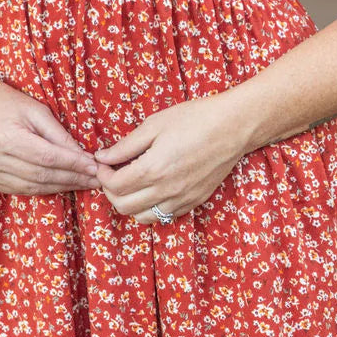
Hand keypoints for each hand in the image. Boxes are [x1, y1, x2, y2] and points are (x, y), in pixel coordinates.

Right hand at [0, 80, 100, 195]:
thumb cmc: (7, 102)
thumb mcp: (36, 110)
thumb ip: (59, 135)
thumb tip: (84, 157)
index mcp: (5, 137)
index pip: (47, 158)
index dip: (73, 165)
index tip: (95, 168)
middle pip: (41, 175)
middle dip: (72, 179)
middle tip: (95, 180)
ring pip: (33, 187)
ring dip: (61, 187)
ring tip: (83, 184)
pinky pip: (21, 190)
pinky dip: (43, 189)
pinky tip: (60, 185)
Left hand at [93, 92, 247, 223]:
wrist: (233, 127)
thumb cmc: (195, 119)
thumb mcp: (154, 125)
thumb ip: (125, 145)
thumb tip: (102, 157)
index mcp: (153, 169)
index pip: (114, 186)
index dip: (102, 175)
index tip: (104, 163)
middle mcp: (166, 190)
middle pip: (123, 206)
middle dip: (111, 191)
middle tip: (113, 174)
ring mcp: (181, 199)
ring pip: (142, 217)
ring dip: (130, 203)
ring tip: (131, 184)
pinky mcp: (194, 201)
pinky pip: (163, 216)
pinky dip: (151, 208)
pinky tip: (153, 189)